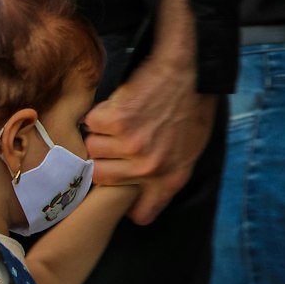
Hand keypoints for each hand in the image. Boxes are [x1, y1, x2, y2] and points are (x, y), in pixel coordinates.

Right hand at [84, 59, 216, 225]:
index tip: (122, 188)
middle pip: (101, 176)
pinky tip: (121, 103)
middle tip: (117, 139)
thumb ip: (165, 176)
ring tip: (124, 117)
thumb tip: (138, 194)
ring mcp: (131, 146)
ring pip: (93, 147)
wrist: (190, 68)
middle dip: (106, 157)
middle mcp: (149, 168)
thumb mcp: (191, 150)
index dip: (127, 202)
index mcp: (171, 179)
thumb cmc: (192, 106)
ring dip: (102, 131)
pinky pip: (92, 122)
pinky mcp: (117, 122)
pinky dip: (101, 110)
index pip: (141, 215)